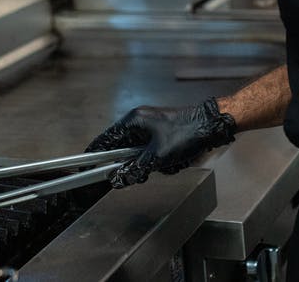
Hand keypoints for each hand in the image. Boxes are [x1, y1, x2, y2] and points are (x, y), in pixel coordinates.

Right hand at [86, 98, 236, 187]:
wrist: (213, 125)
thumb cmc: (187, 132)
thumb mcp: (158, 156)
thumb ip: (135, 169)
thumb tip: (117, 179)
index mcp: (134, 120)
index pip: (106, 139)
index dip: (95, 154)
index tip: (85, 166)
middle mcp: (140, 122)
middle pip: (124, 150)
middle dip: (135, 164)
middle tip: (141, 172)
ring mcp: (152, 129)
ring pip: (141, 155)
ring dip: (153, 164)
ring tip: (168, 163)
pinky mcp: (163, 136)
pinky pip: (154, 154)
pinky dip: (163, 162)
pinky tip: (176, 161)